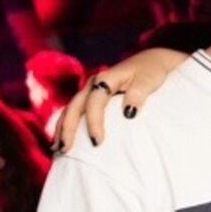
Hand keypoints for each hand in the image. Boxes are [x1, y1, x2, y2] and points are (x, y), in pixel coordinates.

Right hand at [55, 48, 186, 151]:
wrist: (151, 61)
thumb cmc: (152, 72)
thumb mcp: (148, 81)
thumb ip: (138, 95)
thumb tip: (128, 114)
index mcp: (107, 78)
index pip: (95, 102)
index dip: (94, 122)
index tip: (97, 141)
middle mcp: (94, 83)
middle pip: (74, 107)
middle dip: (68, 129)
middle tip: (66, 150)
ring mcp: (90, 89)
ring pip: (71, 109)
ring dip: (62, 128)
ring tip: (58, 149)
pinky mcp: (92, 95)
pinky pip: (75, 110)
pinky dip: (67, 124)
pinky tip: (63, 139)